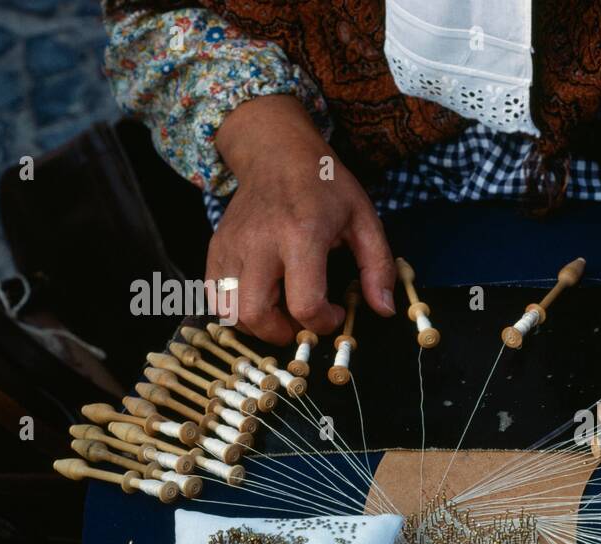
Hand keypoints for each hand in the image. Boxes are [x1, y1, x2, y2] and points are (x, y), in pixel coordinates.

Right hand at [207, 95, 395, 344]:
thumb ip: (378, 267)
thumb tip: (385, 310)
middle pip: (256, 315)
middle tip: (303, 321)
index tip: (334, 312)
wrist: (275, 151)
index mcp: (302, 235)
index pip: (304, 303)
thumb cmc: (325, 186)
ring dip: (257, 325)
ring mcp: (232, 246)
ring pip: (229, 312)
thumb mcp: (364, 219)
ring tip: (281, 311)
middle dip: (283, 334)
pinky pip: (215, 297)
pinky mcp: (216, 248)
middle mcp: (260, 243)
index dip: (323, 323)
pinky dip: (235, 310)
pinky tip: (261, 299)